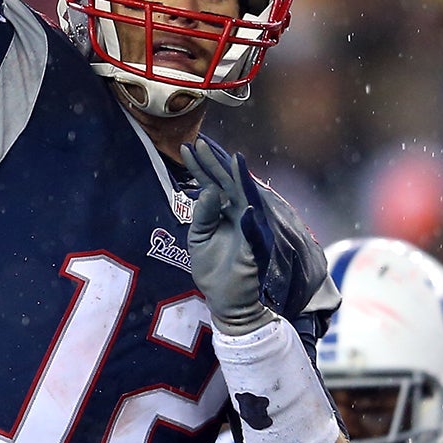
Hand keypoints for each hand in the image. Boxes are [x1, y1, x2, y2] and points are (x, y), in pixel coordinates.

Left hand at [180, 141, 271, 334]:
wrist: (227, 301)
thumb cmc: (214, 270)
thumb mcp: (199, 239)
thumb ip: (202, 215)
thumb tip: (207, 191)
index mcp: (223, 213)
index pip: (212, 184)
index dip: (200, 167)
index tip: (187, 147)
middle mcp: (238, 215)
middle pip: (226, 183)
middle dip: (212, 163)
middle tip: (198, 141)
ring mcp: (248, 227)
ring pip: (242, 196)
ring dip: (234, 176)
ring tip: (227, 156)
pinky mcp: (255, 244)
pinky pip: (253, 224)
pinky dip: (248, 209)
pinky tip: (242, 193)